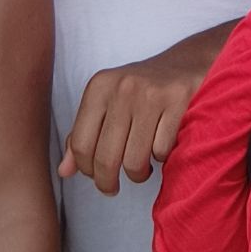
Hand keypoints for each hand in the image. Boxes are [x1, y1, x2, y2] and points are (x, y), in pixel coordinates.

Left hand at [58, 28, 228, 195]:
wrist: (187, 64)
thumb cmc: (141, 91)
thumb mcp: (106, 104)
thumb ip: (83, 135)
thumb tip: (63, 171)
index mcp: (99, 87)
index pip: (80, 145)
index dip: (87, 170)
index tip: (96, 176)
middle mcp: (123, 87)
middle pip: (106, 158)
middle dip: (108, 183)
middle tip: (113, 187)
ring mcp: (151, 94)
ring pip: (134, 161)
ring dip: (137, 174)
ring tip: (141, 167)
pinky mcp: (179, 101)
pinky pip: (161, 152)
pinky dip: (161, 158)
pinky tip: (161, 146)